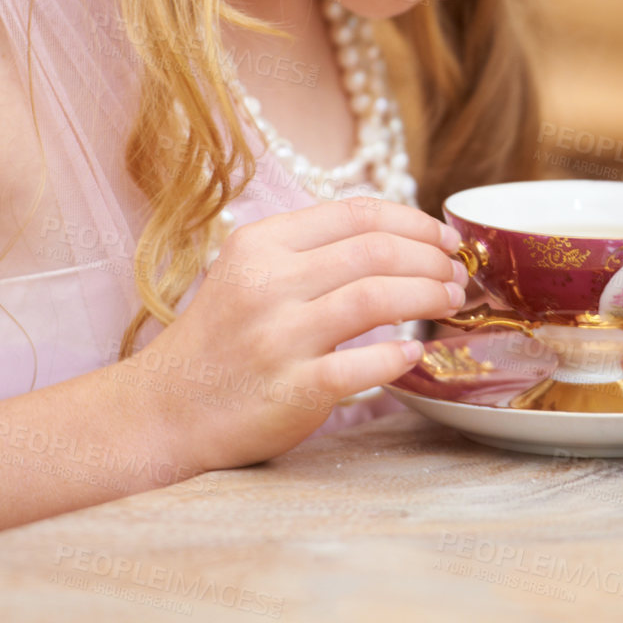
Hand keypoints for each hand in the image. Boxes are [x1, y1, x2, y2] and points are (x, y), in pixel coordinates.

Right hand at [126, 196, 466, 469]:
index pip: (357, 213)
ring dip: (427, 297)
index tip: (445, 237)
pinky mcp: (289, 390)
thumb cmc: (220, 339)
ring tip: (450, 303)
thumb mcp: (249, 271)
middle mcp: (269, 283)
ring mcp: (278, 337)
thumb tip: (395, 237)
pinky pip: (359, 367)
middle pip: (376, 251)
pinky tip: (414, 354)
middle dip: (432, 260)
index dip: (414, 221)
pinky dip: (395, 357)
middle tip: (458, 275)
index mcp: (262, 244)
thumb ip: (310, 250)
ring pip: (376, 298)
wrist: (164, 409)